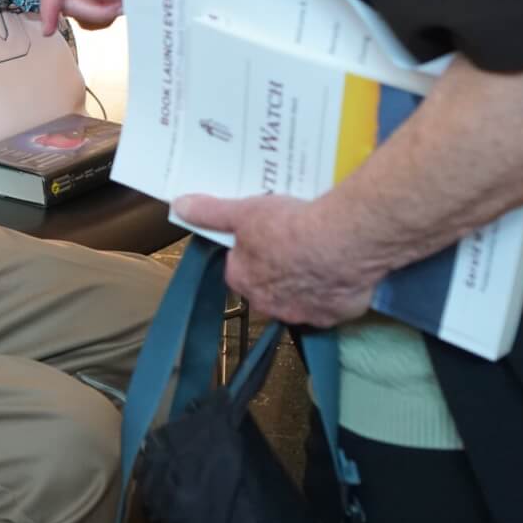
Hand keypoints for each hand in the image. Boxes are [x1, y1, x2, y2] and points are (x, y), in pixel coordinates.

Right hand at [39, 0, 123, 34]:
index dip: (49, 7)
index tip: (48, 29)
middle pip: (68, 5)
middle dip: (96, 9)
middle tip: (119, 2)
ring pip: (80, 15)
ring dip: (104, 11)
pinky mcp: (82, 0)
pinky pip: (89, 19)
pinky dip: (106, 14)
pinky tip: (116, 0)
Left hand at [173, 193, 376, 327]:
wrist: (341, 242)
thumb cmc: (287, 226)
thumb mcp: (243, 212)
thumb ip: (210, 212)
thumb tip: (179, 206)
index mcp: (242, 281)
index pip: (239, 268)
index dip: (250, 251)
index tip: (266, 233)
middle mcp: (269, 305)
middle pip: (268, 286)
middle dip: (277, 269)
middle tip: (294, 241)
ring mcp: (304, 314)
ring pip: (301, 298)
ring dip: (307, 282)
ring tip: (320, 252)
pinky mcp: (336, 316)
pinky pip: (333, 304)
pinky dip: (336, 290)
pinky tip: (342, 267)